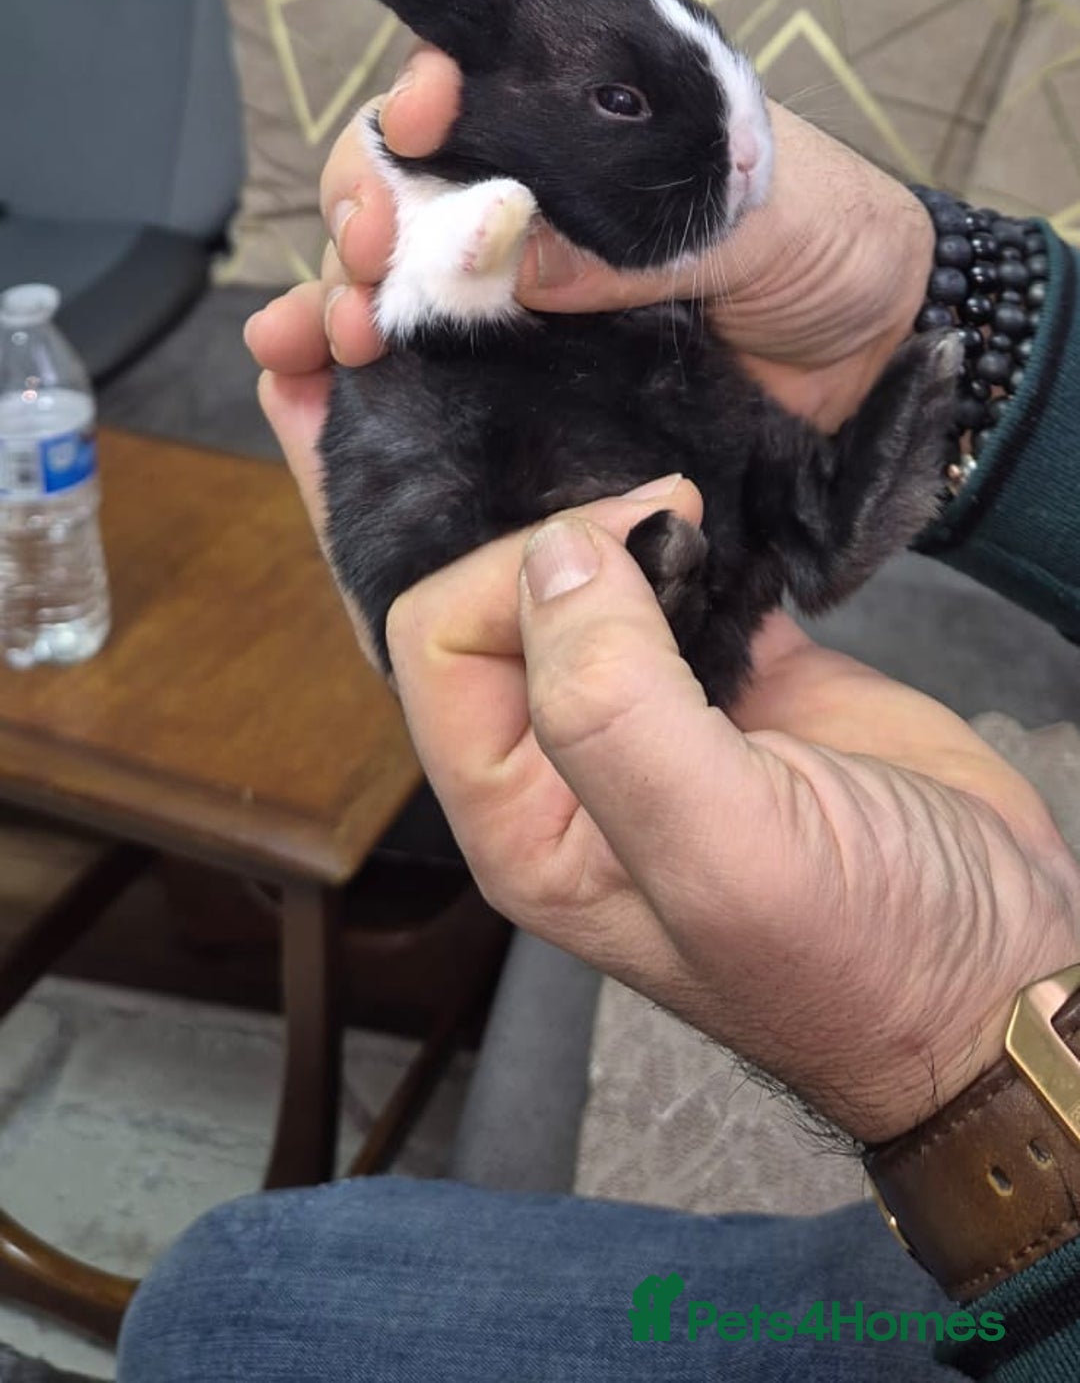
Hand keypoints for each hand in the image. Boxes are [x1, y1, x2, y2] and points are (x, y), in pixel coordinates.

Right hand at [245, 49, 935, 432]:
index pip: (475, 75)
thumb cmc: (833, 234)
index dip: (426, 90)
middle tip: (369, 246)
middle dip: (364, 197)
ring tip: (329, 329)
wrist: (883, 342)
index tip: (419, 119)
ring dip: (347, 287)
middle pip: (407, 173)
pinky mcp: (532, 360)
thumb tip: (504, 261)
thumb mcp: (748, 217)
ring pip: (401, 265)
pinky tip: (328, 372)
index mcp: (588, 114)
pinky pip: (437, 352)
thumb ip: (631, 244)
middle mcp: (537, 185)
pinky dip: (373, 358)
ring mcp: (528, 274)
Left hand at [381, 497, 1079, 1144]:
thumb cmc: (865, 958)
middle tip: (666, 511)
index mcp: (527, 820)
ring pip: (583, 575)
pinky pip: (680, 571)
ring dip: (627, 522)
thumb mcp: (725, 850)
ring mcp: (658, 712)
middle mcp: (572, 764)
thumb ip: (614, 706)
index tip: (625, 549)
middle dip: (563, 531)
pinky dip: (698, 532)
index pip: (438, 644)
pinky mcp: (741, 675)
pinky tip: (736, 532)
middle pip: (498, 597)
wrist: (1005, 972)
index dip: (511, 573)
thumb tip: (554, 554)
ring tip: (698, 512)